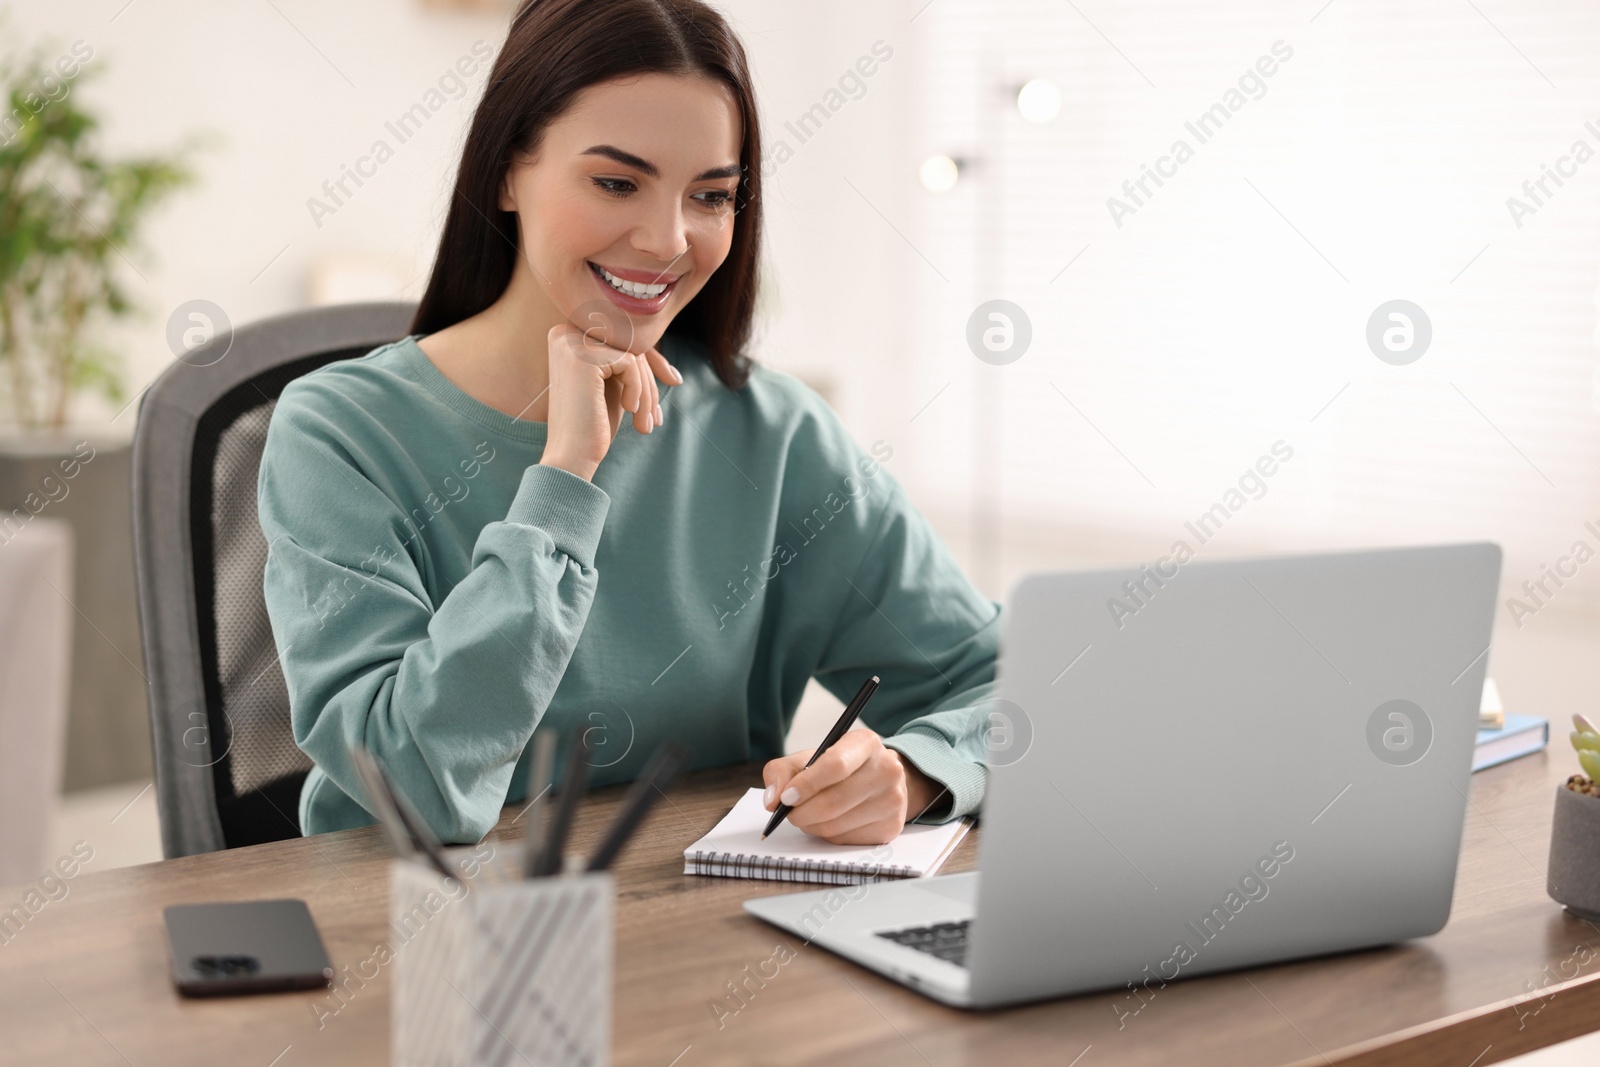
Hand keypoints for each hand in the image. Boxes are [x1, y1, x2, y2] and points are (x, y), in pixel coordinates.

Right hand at [539, 323, 680, 480]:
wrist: (571, 457)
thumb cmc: (592, 426)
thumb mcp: (614, 385)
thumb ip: (626, 359)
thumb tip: (656, 337)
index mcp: (567, 338)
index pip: (622, 339)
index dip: (652, 361)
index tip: (674, 380)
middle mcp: (565, 334)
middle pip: (629, 346)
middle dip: (651, 381)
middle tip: (656, 417)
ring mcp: (572, 343)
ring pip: (633, 355)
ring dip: (648, 391)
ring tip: (645, 423)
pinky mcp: (584, 357)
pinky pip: (630, 363)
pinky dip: (638, 389)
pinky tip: (629, 410)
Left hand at [761, 729, 945, 844]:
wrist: (881, 781)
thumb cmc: (840, 769)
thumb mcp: (811, 758)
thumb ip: (783, 771)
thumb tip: (772, 800)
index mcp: (866, 743)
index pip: (835, 765)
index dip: (806, 785)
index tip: (786, 798)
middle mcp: (887, 769)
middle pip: (833, 801)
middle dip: (802, 812)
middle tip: (789, 813)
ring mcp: (892, 800)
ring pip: (836, 825)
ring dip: (812, 825)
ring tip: (809, 815)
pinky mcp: (891, 827)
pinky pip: (845, 840)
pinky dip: (828, 835)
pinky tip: (831, 822)